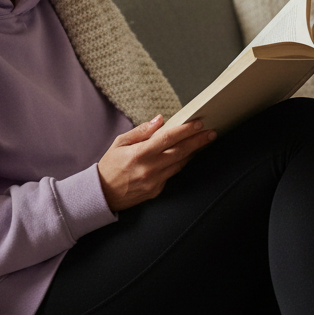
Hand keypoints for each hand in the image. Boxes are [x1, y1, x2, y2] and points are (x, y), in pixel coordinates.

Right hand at [97, 115, 215, 211]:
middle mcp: (150, 168)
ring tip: (202, 142)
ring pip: (180, 164)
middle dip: (198, 141)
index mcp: (140, 154)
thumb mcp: (120, 143)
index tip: (198, 124)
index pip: (168, 138)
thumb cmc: (110, 166)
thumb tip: (160, 120)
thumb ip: (142, 131)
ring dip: (192, 152)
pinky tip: (185, 156)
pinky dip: (179, 164)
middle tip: (211, 133)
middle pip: (180, 152)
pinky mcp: (157, 190)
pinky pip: (172, 174)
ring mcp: (155, 181)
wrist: (102, 194)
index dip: (185, 130)